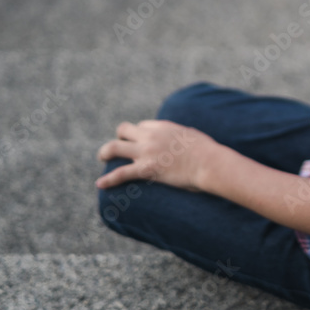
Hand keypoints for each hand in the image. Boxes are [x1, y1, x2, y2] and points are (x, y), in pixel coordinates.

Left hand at [95, 119, 215, 191]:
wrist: (210, 163)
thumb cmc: (208, 152)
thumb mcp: (192, 135)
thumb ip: (180, 135)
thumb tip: (181, 140)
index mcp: (163, 126)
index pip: (142, 125)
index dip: (139, 134)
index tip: (140, 142)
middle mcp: (151, 136)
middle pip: (124, 130)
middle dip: (120, 137)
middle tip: (118, 147)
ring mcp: (146, 152)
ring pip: (114, 147)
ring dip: (105, 152)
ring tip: (102, 158)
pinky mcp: (146, 169)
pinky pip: (120, 173)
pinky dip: (108, 180)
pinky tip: (100, 184)